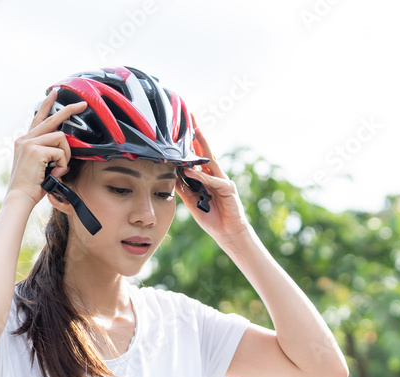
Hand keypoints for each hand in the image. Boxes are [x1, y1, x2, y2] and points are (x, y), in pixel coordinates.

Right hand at [5, 89, 86, 207]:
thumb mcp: (40, 166)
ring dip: (65, 156)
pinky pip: (61, 153)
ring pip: (60, 139)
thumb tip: (64, 148)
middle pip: (51, 119)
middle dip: (69, 110)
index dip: (47, 105)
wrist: (20, 197)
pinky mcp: (35, 150)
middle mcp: (25, 139)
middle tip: (83, 104)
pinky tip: (53, 174)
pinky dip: (62, 165)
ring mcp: (29, 143)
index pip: (38, 118)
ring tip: (57, 170)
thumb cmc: (32, 186)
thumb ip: (48, 153)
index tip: (55, 93)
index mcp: (24, 141)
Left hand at [175, 121, 250, 239]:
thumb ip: (183, 187)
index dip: (191, 143)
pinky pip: (212, 180)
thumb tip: (171, 174)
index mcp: (206, 177)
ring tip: (193, 132)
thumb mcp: (191, 201)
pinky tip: (191, 171)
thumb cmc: (211, 217)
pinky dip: (201, 176)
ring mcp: (222, 180)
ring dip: (202, 146)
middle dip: (198, 135)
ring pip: (211, 160)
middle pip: (205, 151)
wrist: (227, 233)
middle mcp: (215, 175)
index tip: (182, 128)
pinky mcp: (228, 189)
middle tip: (191, 118)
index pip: (197, 156)